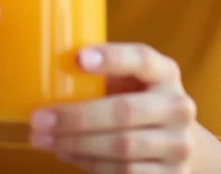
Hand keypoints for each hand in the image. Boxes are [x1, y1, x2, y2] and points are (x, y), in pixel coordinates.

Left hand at [28, 43, 220, 173]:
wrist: (181, 143)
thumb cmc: (139, 102)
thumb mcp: (132, 81)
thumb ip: (102, 73)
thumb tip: (44, 68)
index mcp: (165, 73)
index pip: (142, 59)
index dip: (112, 57)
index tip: (78, 58)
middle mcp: (177, 107)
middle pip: (124, 111)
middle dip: (76, 117)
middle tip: (39, 118)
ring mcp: (177, 145)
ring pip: (121, 147)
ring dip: (76, 144)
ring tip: (44, 139)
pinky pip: (123, 172)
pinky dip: (90, 163)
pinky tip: (66, 154)